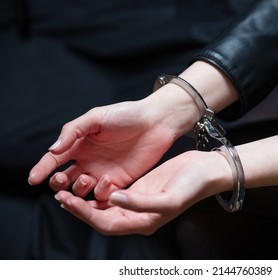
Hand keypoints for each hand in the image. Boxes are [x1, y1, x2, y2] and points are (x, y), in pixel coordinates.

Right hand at [28, 94, 195, 199]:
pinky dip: (100, 193)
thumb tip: (52, 150)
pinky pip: (104, 194)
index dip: (42, 169)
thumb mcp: (96, 117)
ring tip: (85, 177)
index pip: (55, 159)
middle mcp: (89, 160)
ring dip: (78, 189)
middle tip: (60, 179)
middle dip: (58, 183)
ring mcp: (104, 171)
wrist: (156, 122)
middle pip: (65, 178)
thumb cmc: (126, 115)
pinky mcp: (120, 181)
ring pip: (82, 189)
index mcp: (80, 144)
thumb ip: (73, 131)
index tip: (33, 179)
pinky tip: (105, 182)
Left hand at [53, 150, 232, 234]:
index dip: (85, 215)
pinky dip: (99, 190)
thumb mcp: (169, 198)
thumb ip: (141, 203)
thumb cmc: (192, 186)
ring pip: (105, 207)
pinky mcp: (139, 189)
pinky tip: (89, 181)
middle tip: (60, 195)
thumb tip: (113, 199)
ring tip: (67, 189)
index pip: (107, 224)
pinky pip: (113, 194)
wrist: (205, 170)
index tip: (68, 201)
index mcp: (144, 223)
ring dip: (86, 200)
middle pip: (101, 218)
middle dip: (79, 209)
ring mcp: (137, 203)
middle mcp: (137, 216)